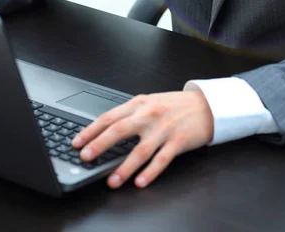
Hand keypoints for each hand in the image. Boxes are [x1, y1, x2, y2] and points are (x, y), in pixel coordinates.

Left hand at [71, 90, 213, 188]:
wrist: (207, 105)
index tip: (77, 142)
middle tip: (86, 157)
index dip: (91, 130)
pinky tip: (140, 182)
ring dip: (124, 167)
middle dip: (100, 145)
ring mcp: (164, 129)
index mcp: (140, 104)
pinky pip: (162, 159)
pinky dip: (150, 172)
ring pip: (140, 150)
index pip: (110, 117)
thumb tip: (104, 130)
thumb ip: (130, 114)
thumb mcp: (150, 102)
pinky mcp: (179, 141)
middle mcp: (150, 115)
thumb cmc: (176, 105)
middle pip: (120, 130)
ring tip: (111, 181)